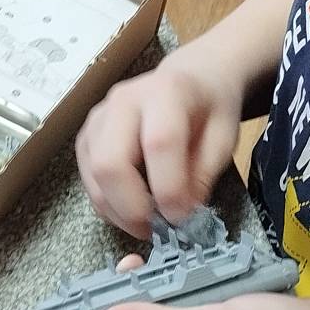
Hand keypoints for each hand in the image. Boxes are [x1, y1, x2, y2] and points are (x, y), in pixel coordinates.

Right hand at [74, 49, 244, 235]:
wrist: (191, 78)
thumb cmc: (210, 107)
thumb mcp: (223, 138)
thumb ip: (203, 175)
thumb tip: (181, 215)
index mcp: (166, 92)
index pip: (159, 143)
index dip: (169, 188)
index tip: (183, 219)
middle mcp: (124, 100)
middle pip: (111, 162)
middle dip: (132, 208)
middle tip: (157, 230)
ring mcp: (98, 117)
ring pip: (93, 175)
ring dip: (118, 211)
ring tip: (148, 225)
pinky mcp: (86, 135)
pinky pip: (87, 178)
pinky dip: (107, 203)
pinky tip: (132, 209)